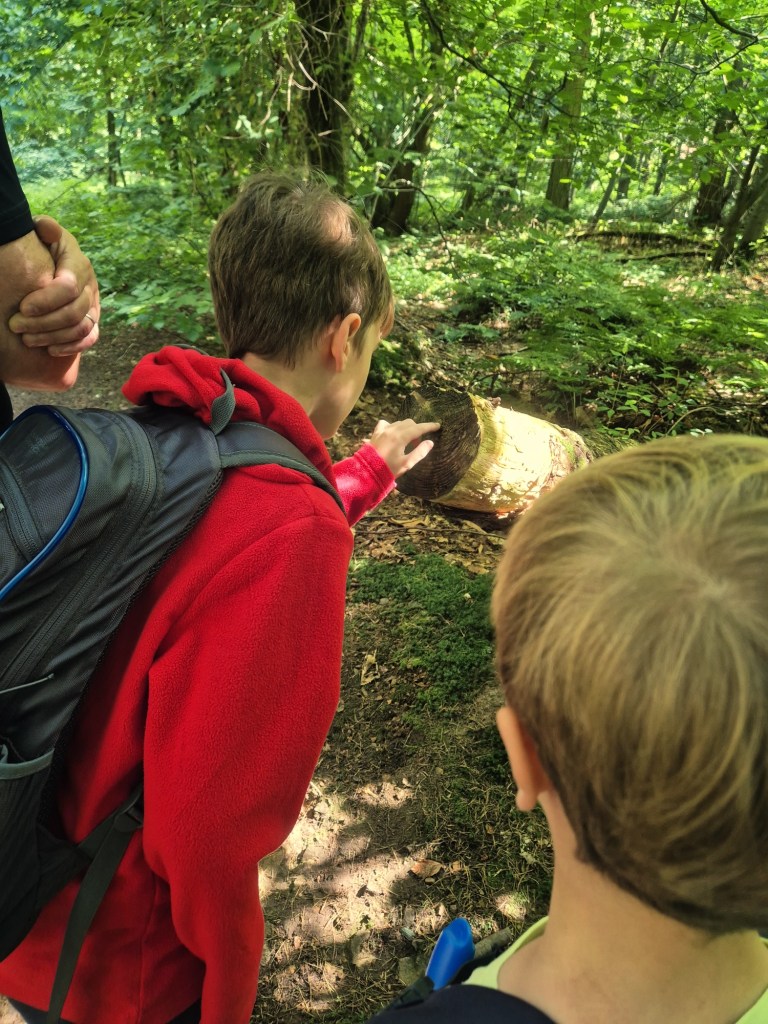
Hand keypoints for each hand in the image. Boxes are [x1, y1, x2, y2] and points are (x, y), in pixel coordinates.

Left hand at [10, 216, 99, 355]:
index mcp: (78, 263)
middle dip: (44, 322)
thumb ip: (45, 228)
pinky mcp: (93, 321)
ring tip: (27, 339)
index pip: (69, 287)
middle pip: (74, 311)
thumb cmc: (41, 247)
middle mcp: (90, 285)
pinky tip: (49, 350)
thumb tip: (46, 230)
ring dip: (53, 337)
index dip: (46, 300)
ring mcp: (94, 305)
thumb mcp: (42, 232)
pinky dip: (71, 347)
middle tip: (16, 326)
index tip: (22, 307)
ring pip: (81, 327)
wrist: (53, 262)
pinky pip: (90, 338)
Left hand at [369, 418, 440, 477]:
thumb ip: (420, 452)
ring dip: (407, 429)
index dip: (429, 427)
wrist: (367, 471)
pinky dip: (394, 427)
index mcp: (400, 437)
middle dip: (417, 430)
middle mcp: (392, 430)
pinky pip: (387, 424)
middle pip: (410, 423)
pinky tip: (394, 435)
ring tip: (407, 443)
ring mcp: (383, 430)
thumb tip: (430, 442)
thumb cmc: (388, 469)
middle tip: (418, 444)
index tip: (437, 426)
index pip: (419, 428)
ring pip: (399, 423)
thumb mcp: (406, 463)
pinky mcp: (376, 433)